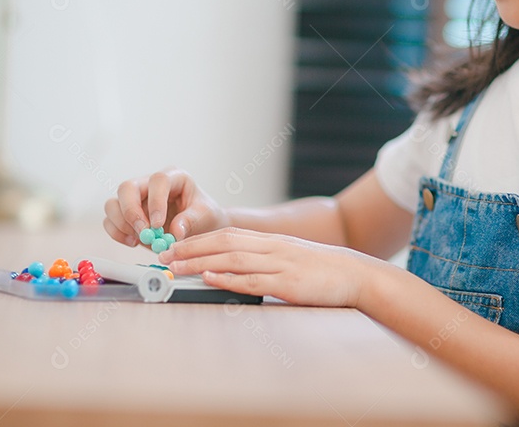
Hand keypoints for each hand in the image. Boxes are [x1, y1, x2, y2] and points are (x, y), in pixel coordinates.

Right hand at [104, 168, 229, 245]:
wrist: (200, 224)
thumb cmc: (203, 214)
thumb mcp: (205, 215)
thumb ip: (191, 221)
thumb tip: (175, 231)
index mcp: (174, 177)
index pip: (158, 181)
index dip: (156, 201)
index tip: (158, 224)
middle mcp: (150, 184)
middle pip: (128, 187)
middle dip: (131, 212)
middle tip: (143, 232)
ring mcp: (136, 198)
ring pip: (113, 203)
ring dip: (122, 224)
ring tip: (140, 239)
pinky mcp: (126, 214)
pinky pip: (110, 221)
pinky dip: (117, 233)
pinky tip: (133, 242)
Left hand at [159, 226, 378, 307]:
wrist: (355, 274)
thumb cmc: (322, 271)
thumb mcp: (291, 259)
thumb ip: (266, 262)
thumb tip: (235, 269)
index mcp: (271, 241)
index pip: (227, 234)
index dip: (198, 240)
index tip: (174, 247)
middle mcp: (271, 248)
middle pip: (223, 242)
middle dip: (190, 248)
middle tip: (163, 255)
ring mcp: (279, 264)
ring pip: (232, 258)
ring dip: (200, 261)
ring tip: (175, 266)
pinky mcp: (287, 284)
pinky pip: (252, 279)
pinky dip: (228, 277)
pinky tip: (210, 277)